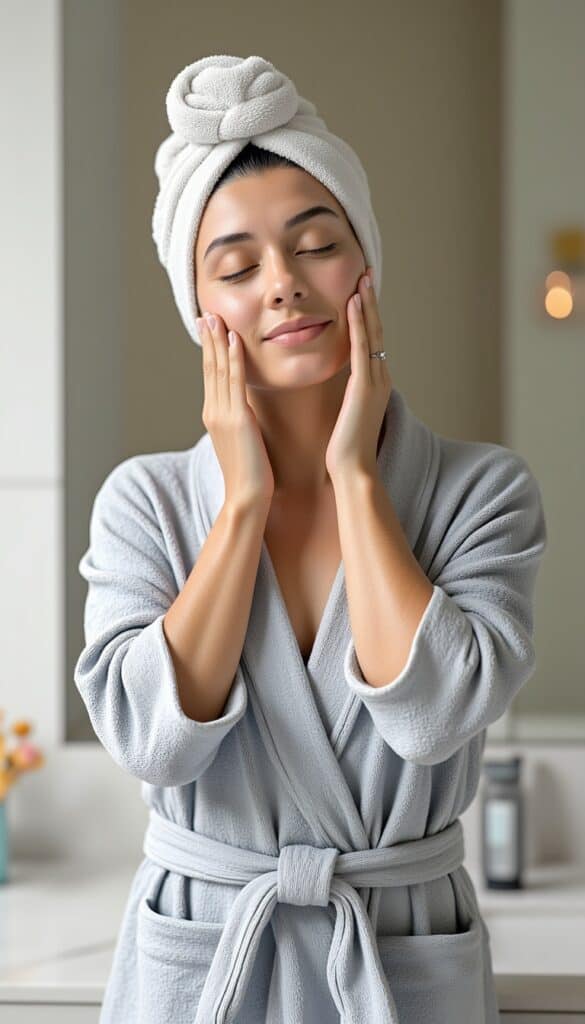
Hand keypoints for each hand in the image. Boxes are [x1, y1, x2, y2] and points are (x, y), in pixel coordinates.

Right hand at [197, 312, 274, 507]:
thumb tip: (245, 412)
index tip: (209, 330)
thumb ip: (240, 423)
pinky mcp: (237, 419)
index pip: (211, 376)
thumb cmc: (251, 476)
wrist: (247, 498)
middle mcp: (214, 411)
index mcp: (215, 416)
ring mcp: (223, 415)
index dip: (210, 351)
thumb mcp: (242, 443)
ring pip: (219, 370)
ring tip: (216, 317)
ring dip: (218, 341)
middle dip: (209, 339)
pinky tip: (234, 340)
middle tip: (206, 314)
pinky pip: (235, 382)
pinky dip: (234, 359)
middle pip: (210, 367)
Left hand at [325, 268, 392, 480]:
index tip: (360, 292)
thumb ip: (347, 395)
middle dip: (370, 302)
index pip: (371, 341)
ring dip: (367, 305)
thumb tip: (341, 385)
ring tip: (362, 279)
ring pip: (372, 334)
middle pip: (376, 331)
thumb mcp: (347, 414)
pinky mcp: (364, 386)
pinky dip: (359, 324)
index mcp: (374, 383)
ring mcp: (374, 381)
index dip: (367, 315)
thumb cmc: (345, 449)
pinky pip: (361, 348)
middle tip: (366, 274)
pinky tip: (353, 304)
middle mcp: (379, 377)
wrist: (353, 470)